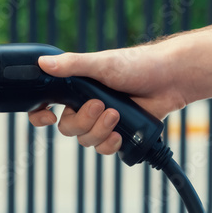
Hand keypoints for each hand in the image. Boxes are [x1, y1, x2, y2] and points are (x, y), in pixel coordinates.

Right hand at [27, 45, 186, 154]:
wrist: (170, 78)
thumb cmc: (137, 64)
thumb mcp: (102, 63)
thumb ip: (73, 65)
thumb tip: (42, 63)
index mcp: (77, 88)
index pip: (47, 105)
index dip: (41, 116)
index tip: (49, 117)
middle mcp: (87, 106)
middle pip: (68, 128)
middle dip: (84, 122)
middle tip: (102, 106)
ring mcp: (104, 121)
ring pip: (87, 141)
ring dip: (99, 132)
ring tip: (116, 116)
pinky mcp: (120, 133)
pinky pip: (105, 149)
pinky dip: (110, 145)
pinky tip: (119, 136)